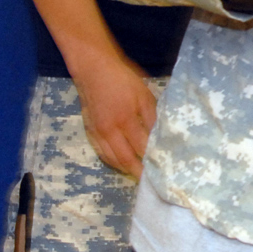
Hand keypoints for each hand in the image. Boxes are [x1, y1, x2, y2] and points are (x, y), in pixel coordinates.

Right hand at [72, 56, 157, 177]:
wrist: (93, 70)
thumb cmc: (123, 80)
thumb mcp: (144, 95)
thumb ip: (152, 117)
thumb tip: (161, 135)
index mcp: (125, 120)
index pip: (141, 147)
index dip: (151, 159)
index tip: (163, 168)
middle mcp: (109, 131)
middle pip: (124, 159)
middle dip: (138, 171)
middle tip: (150, 181)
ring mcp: (97, 132)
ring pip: (111, 159)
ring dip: (125, 169)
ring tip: (138, 175)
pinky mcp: (89, 131)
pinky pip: (101, 152)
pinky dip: (112, 161)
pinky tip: (122, 163)